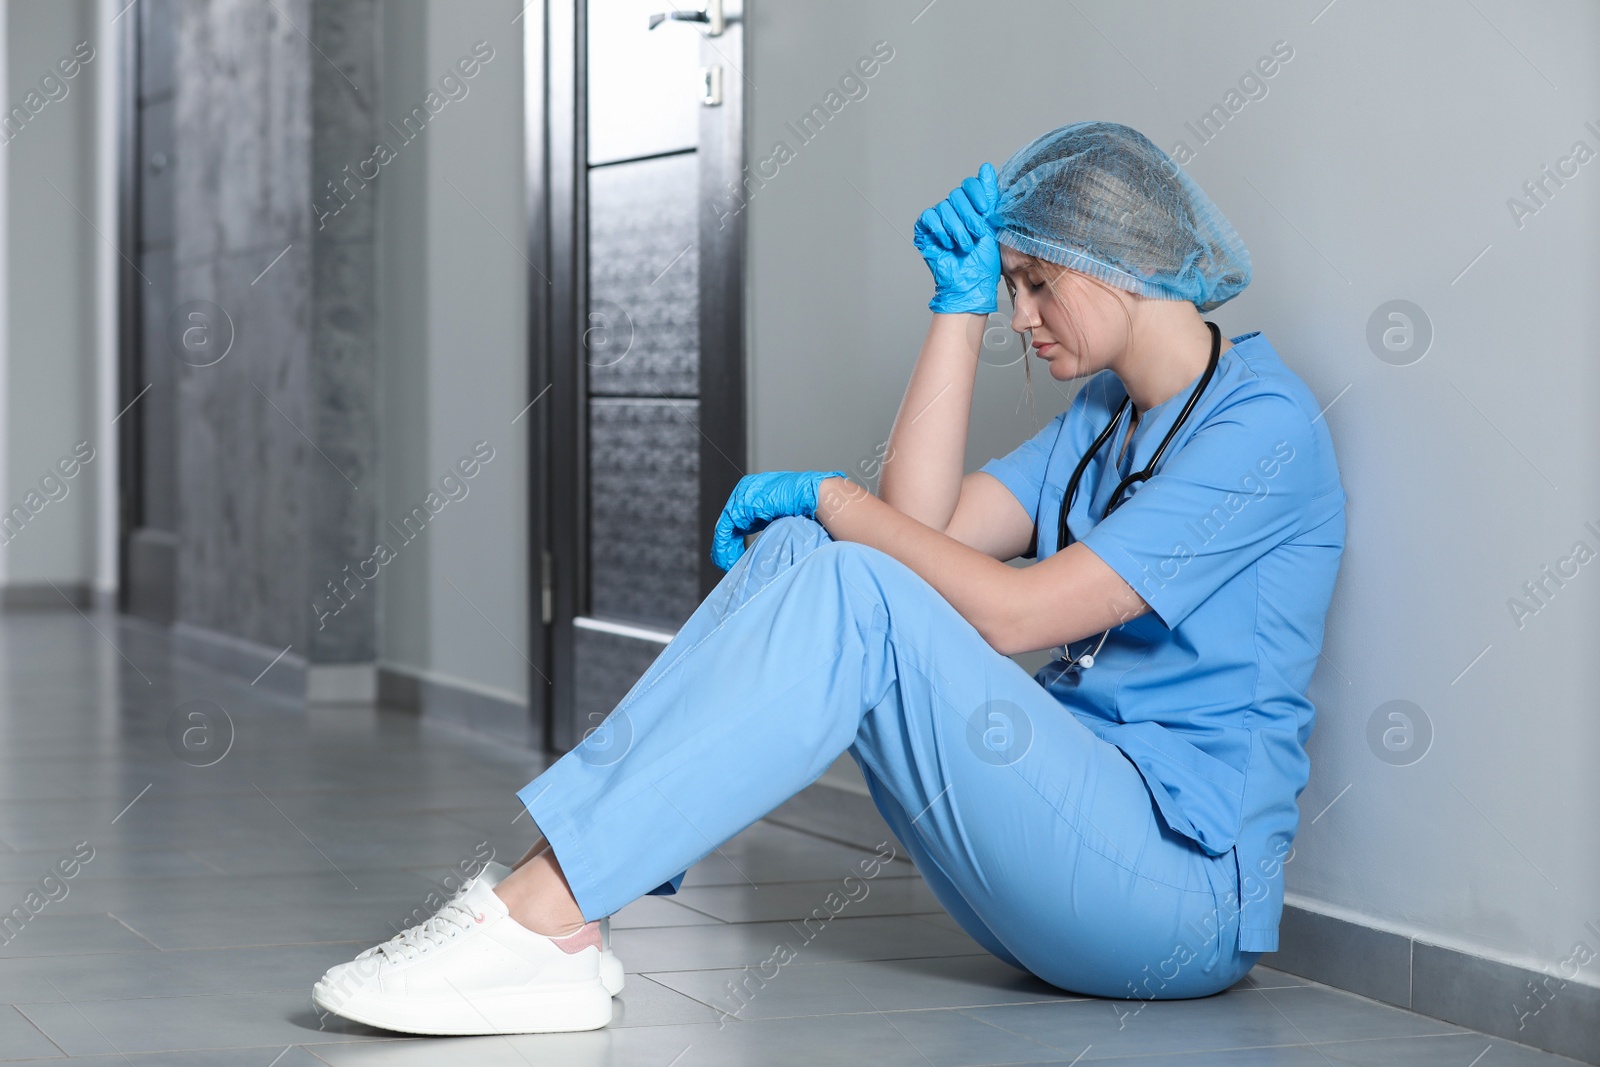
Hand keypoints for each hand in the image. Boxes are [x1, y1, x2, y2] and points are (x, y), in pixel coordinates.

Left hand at [711, 470, 847, 570]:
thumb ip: (772, 523)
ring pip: (726, 525)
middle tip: (728, 562)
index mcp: (758, 489)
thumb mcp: (785, 515)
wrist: (815, 496)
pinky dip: (724, 545)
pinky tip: (728, 558)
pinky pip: (726, 527)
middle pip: (731, 521)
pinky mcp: (742, 504)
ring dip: (725, 548)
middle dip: (729, 543)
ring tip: (727, 564)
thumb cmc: (809, 506)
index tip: (736, 553)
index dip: (736, 536)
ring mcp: (744, 494)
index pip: (740, 516)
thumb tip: (769, 542)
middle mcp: (748, 489)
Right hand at [913, 162, 1000, 314]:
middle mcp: (955, 210)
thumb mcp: (992, 223)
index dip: (977, 194)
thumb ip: (989, 195)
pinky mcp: (925, 230)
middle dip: (969, 217)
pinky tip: (947, 243)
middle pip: (957, 195)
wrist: (970, 283)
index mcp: (971, 206)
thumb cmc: (983, 260)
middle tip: (976, 235)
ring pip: (944, 207)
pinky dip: (940, 230)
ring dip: (957, 228)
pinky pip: (929, 217)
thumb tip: (986, 167)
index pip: (970, 185)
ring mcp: (938, 220)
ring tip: (963, 246)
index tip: (985, 209)